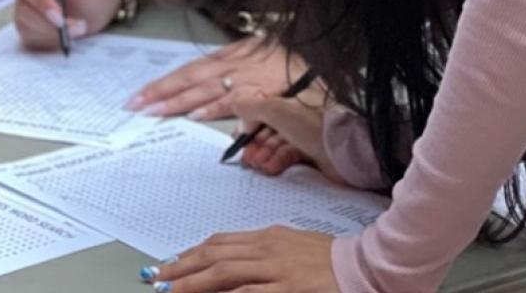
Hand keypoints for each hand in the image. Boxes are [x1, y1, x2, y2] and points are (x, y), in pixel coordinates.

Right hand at [13, 0, 125, 51]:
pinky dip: (51, 42)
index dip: (41, 2)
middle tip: (79, 27)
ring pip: (27, 27)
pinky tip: (67, 36)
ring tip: (79, 29)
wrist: (102, 4)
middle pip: (25, 11)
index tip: (60, 18)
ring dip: (54, 34)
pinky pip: (32, 39)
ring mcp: (26, 11)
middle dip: (52, 24)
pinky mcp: (31, 29)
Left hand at [125, 37, 310, 121]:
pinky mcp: (268, 91)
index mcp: (241, 54)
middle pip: (194, 74)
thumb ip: (244, 96)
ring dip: (177, 99)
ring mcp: (254, 75)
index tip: (144, 94)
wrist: (336, 97)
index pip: (196, 68)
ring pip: (206, 86)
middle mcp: (243, 61)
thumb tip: (225, 111)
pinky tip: (194, 113)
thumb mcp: (269, 80)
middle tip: (135, 103)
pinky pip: (235, 99)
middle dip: (161, 89)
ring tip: (152, 110)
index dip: (169, 81)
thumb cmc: (305, 87)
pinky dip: (214, 106)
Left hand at [147, 227, 338, 292]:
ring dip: (193, 282)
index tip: (171, 264)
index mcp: (268, 237)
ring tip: (171, 292)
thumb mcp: (293, 248)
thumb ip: (264, 254)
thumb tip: (235, 263)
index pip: (220, 243)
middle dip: (182, 268)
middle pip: (214, 255)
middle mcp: (267, 249)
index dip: (191, 253)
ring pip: (224, 273)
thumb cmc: (333, 260)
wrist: (368, 266)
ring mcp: (277, 269)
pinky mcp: (289, 288)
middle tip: (158, 279)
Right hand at [230, 86, 339, 182]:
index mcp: (291, 98)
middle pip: (269, 128)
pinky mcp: (313, 152)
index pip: (263, 108)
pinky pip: (290, 155)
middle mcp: (299, 114)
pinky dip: (278, 161)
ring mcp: (306, 133)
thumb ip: (250, 106)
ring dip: (264, 154)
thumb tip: (235, 105)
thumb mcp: (275, 108)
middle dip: (255, 143)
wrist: (344, 148)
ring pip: (278, 143)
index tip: (241, 136)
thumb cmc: (313, 124)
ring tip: (257, 165)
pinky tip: (270, 167)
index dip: (250, 123)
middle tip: (246, 157)